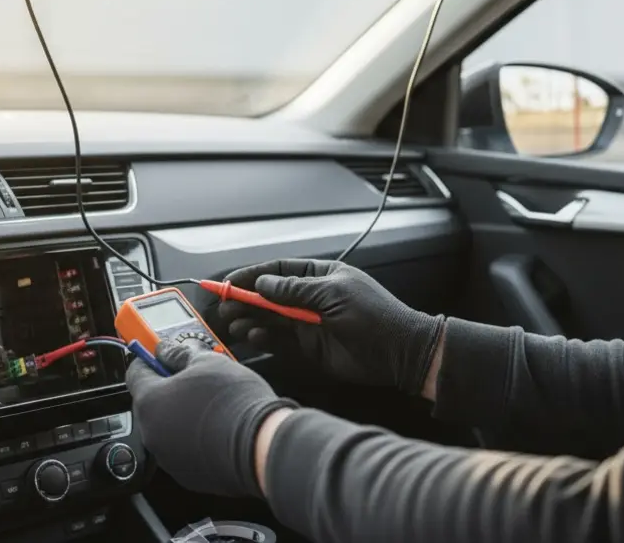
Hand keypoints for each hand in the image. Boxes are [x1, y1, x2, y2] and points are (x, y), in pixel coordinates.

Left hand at [125, 340, 295, 497]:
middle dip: (170, 389)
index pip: (135, 373)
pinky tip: (217, 429)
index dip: (150, 360)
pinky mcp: (187, 475)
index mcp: (150, 401)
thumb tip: (166, 350)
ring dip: (182, 416)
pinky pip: (184, 450)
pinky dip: (194, 440)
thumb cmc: (234, 402)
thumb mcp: (208, 362)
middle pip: (152, 402)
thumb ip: (180, 353)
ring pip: (168, 428)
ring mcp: (168, 458)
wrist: (259, 446)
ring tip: (212, 406)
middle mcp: (152, 433)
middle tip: (196, 380)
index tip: (164, 356)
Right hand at [218, 259, 443, 394]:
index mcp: (320, 276)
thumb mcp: (334, 294)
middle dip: (245, 300)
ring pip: (270, 320)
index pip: (278, 271)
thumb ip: (295, 290)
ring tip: (233, 324)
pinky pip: (279, 341)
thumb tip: (262, 283)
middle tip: (223, 307)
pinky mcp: (309, 348)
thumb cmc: (374, 315)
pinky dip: (264, 339)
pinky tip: (254, 337)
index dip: (251, 275)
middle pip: (269, 296)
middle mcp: (311, 298)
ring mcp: (309, 324)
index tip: (228, 282)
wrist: (400, 353)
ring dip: (250, 320)